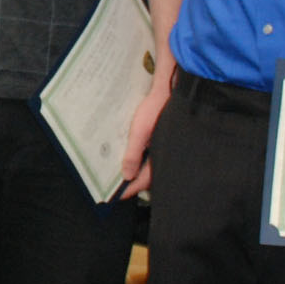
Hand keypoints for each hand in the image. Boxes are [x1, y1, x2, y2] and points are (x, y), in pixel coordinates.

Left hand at [117, 83, 170, 199]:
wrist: (169, 87)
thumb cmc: (156, 108)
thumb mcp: (140, 131)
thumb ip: (133, 154)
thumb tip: (127, 175)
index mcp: (161, 156)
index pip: (143, 181)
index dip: (128, 189)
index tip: (115, 196)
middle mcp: (166, 155)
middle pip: (147, 175)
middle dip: (132, 181)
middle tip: (116, 185)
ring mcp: (165, 146)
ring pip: (149, 164)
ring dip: (135, 168)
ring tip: (119, 170)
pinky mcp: (163, 138)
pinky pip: (151, 153)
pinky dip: (140, 157)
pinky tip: (131, 153)